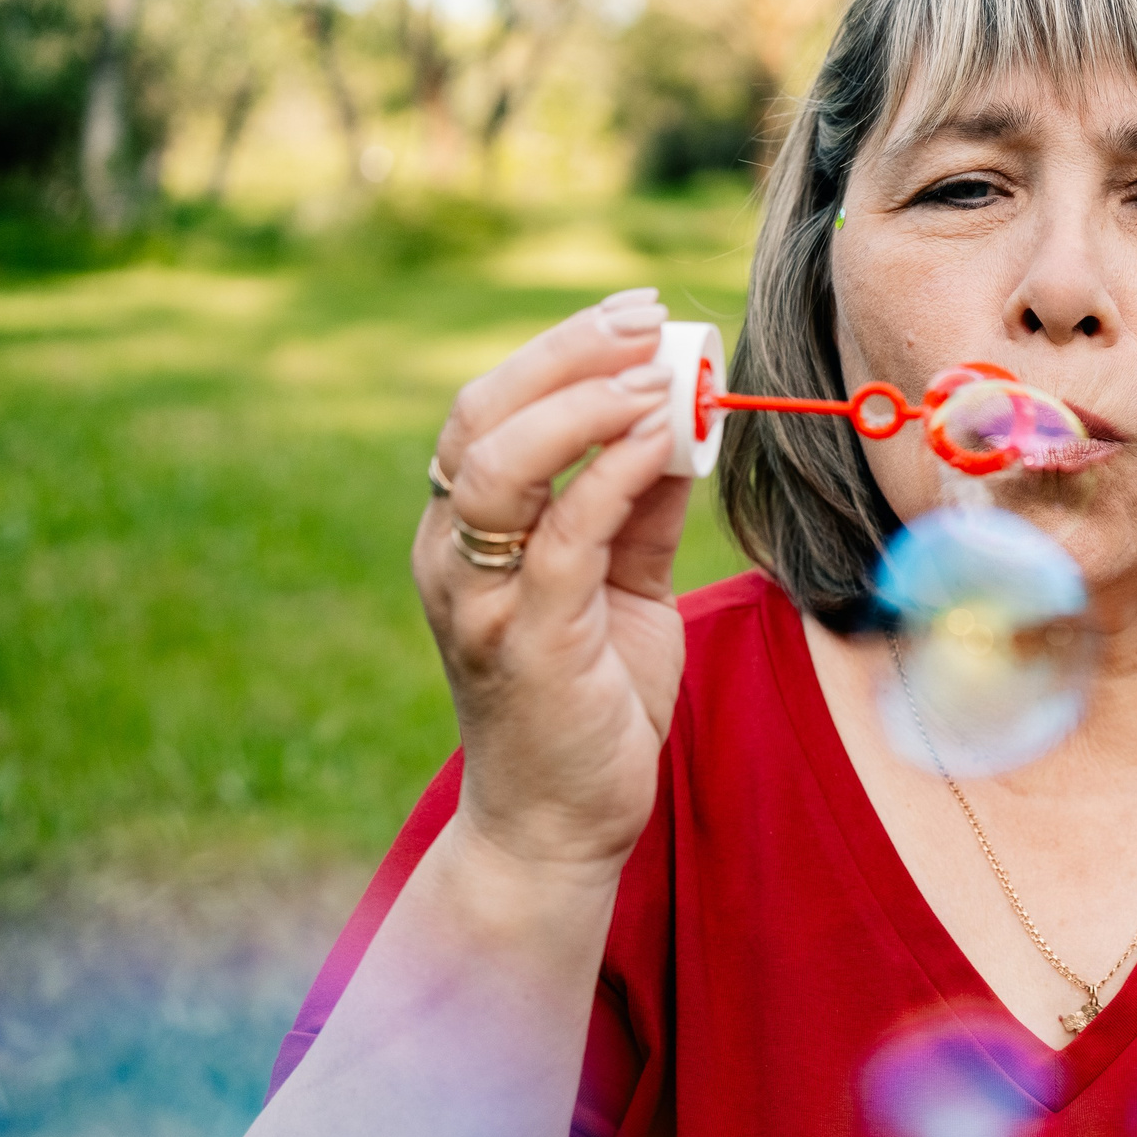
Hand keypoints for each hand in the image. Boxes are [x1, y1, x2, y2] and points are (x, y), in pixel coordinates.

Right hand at [415, 286, 692, 869]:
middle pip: (483, 415)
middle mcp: (453, 555)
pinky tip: (665, 440)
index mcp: (464, 532)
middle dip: (568, 353)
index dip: (560, 350)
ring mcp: (482, 597)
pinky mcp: (530, 641)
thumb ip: (638, 509)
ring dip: (584, 403)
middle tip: (647, 320)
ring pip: (500, 464)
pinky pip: (566, 535)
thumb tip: (683, 424)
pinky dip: (613, 475)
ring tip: (657, 373)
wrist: (561, 822)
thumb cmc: (590, 702)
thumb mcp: (622, 586)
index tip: (636, 314)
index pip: (490, 410)